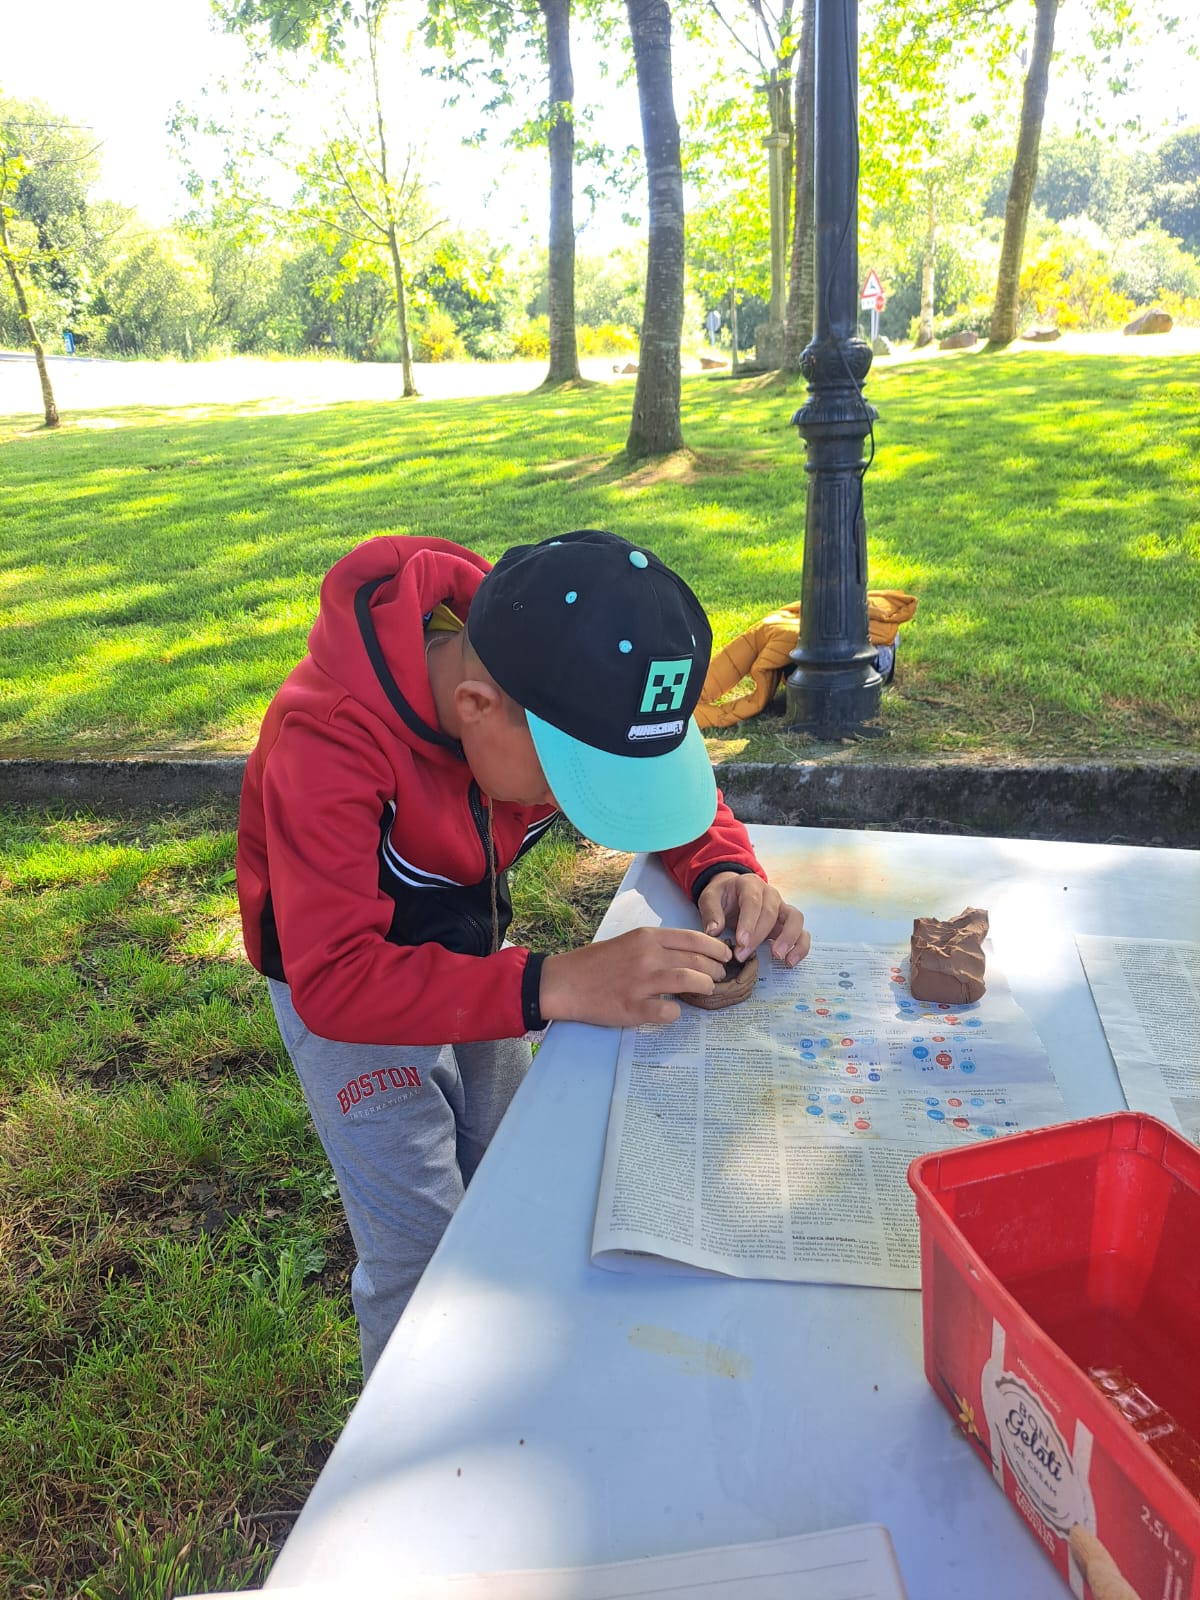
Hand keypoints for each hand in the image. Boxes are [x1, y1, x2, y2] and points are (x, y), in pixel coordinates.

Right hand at [539, 925, 733, 1027]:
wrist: (564, 982)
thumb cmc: (597, 962)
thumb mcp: (629, 942)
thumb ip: (657, 947)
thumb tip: (690, 956)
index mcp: (647, 937)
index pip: (693, 938)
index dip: (716, 948)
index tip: (725, 956)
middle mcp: (647, 956)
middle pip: (696, 960)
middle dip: (714, 970)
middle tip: (718, 977)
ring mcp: (641, 982)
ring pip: (689, 981)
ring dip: (703, 987)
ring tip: (706, 991)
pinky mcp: (633, 1007)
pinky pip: (667, 1012)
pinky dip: (676, 1013)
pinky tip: (673, 1012)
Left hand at [697, 871, 810, 965]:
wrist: (732, 892)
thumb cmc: (721, 896)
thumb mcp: (709, 898)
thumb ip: (711, 913)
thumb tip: (714, 932)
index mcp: (750, 884)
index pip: (752, 901)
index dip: (748, 922)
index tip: (740, 941)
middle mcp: (770, 894)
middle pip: (771, 913)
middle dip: (758, 937)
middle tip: (742, 955)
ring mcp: (782, 908)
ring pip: (795, 919)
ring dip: (789, 939)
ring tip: (778, 957)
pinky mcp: (788, 923)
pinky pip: (802, 933)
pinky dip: (800, 947)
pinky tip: (789, 962)